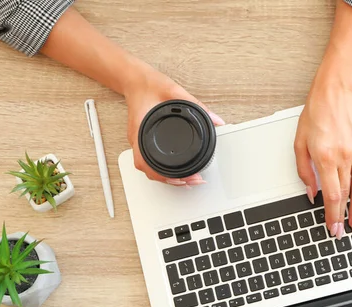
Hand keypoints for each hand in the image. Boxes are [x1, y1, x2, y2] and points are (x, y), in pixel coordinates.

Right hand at [124, 60, 224, 187]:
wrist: (135, 79)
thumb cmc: (149, 85)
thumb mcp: (175, 92)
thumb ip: (197, 105)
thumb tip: (216, 119)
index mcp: (141, 132)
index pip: (149, 164)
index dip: (167, 176)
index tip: (185, 179)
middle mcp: (138, 141)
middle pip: (150, 172)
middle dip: (172, 181)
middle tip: (194, 181)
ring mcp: (139, 142)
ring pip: (149, 170)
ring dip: (167, 178)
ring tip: (187, 181)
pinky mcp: (142, 140)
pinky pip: (149, 162)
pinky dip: (162, 171)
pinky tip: (175, 172)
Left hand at [294, 81, 351, 238]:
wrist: (335, 94)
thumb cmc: (315, 116)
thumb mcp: (299, 144)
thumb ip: (304, 171)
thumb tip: (311, 193)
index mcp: (326, 157)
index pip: (332, 195)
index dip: (332, 214)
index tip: (333, 227)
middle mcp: (345, 156)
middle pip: (347, 194)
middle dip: (345, 216)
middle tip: (344, 231)